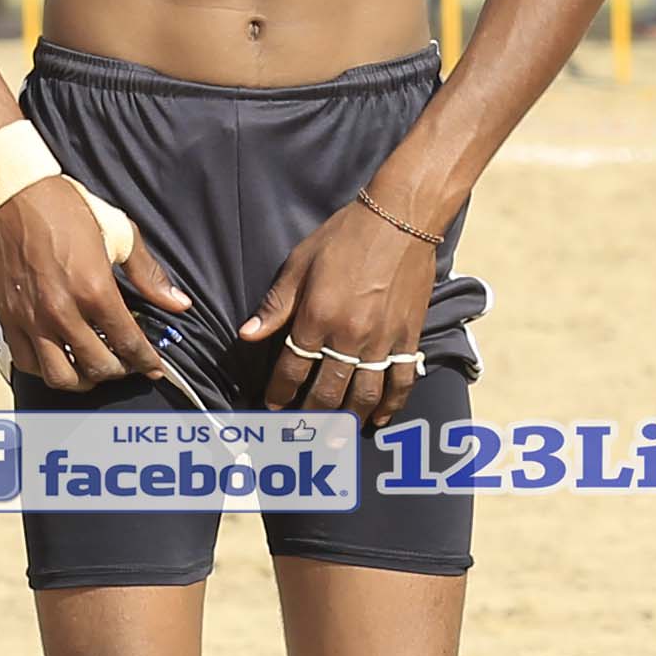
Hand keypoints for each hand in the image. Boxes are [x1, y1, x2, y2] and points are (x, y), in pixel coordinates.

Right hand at [0, 176, 187, 393]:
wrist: (18, 194)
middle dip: (120, 371)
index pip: (129, 344)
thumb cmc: (68, 210)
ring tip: (94, 369)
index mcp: (94, 290)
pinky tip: (61, 359)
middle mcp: (62, 311)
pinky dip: (48, 369)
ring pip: (61, 376)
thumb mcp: (120, 234)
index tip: (154, 367)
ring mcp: (31, 318)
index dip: (147, 362)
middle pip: (98, 366)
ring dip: (83, 380)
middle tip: (127, 363)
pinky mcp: (8, 318)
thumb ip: (149, 275)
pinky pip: (28, 363)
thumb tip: (178, 303)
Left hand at [243, 196, 441, 422]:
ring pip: (363, 394)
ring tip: (337, 437)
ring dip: (348, 421)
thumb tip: (248, 335)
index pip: (292, 369)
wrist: (400, 219)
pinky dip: (391, 404)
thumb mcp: (300, 264)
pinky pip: (400, 380)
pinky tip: (380, 418)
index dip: (280, 392)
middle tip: (303, 432)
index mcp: (317, 317)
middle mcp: (349, 336)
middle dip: (311, 417)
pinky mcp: (408, 336)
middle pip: (327, 391)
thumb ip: (276, 305)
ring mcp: (382, 340)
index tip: (273, 405)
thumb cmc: (345, 236)